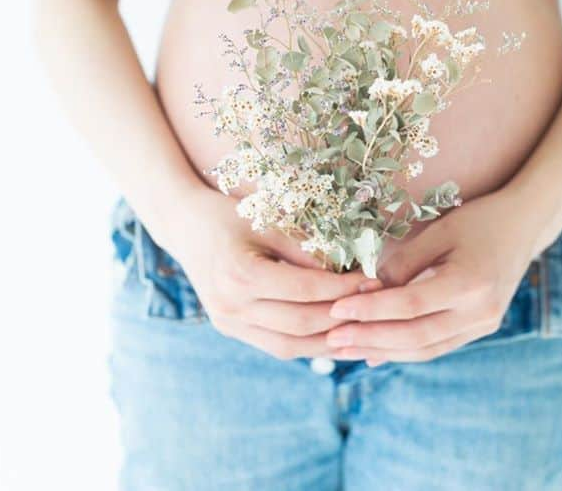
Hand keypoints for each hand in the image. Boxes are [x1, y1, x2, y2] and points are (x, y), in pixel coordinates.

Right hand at [146, 183, 383, 360]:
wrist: (184, 226)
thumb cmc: (228, 215)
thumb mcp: (268, 222)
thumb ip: (305, 250)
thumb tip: (349, 273)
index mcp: (240, 275)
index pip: (304, 291)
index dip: (343, 290)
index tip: (373, 281)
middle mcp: (230, 307)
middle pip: (300, 325)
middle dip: (343, 318)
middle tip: (377, 307)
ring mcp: (228, 323)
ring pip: (289, 346)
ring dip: (330, 343)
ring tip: (364, 332)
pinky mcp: (231, 329)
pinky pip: (276, 345)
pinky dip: (308, 344)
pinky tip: (336, 336)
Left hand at [323, 186, 550, 364]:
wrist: (525, 226)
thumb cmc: (478, 220)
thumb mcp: (439, 231)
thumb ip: (405, 263)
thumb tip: (367, 291)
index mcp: (470, 283)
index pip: (410, 305)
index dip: (370, 311)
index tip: (335, 310)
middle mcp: (481, 312)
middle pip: (416, 336)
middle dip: (370, 339)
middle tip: (332, 338)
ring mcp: (484, 325)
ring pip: (426, 349)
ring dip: (383, 351)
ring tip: (346, 349)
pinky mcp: (481, 329)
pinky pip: (437, 346)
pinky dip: (404, 349)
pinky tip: (374, 352)